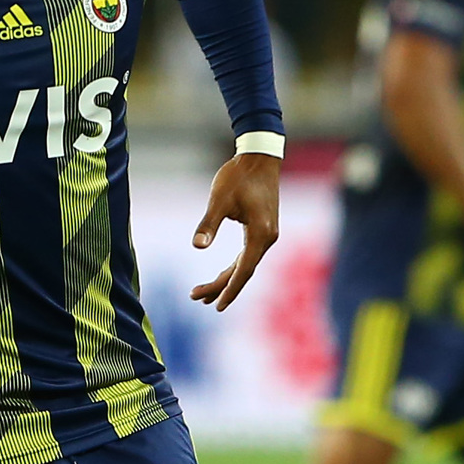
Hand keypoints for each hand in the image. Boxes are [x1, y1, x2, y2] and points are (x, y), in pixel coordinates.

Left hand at [190, 153, 279, 311]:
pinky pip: (248, 255)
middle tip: (196, 297)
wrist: (260, 157)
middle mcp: (268, 238)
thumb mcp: (219, 199)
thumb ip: (209, 224)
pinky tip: (223, 274)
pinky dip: (234, 267)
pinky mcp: (264, 229)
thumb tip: (197, 246)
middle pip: (243, 271)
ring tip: (204, 294)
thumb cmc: (238, 176)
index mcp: (260, 235)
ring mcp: (268, 235)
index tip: (216, 306)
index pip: (243, 271)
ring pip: (245, 265)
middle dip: (220, 286)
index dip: (229, 290)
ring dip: (226, 279)